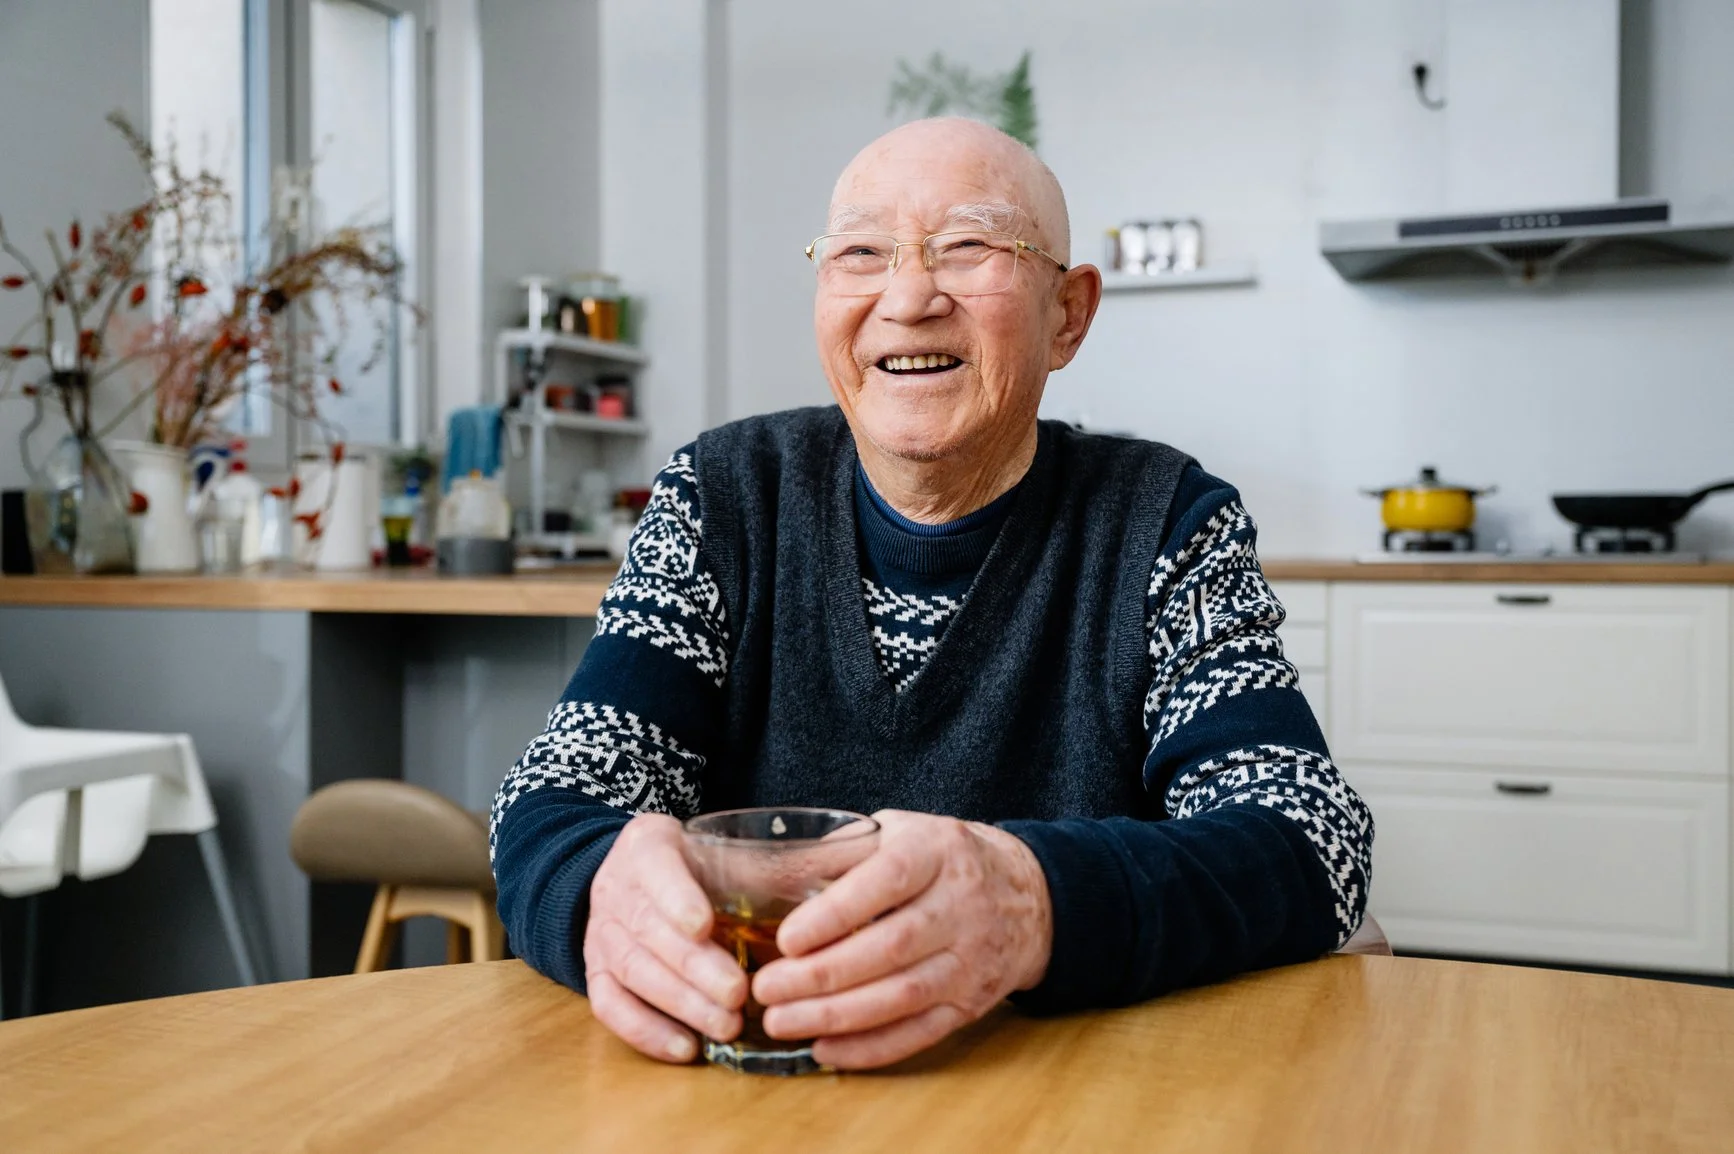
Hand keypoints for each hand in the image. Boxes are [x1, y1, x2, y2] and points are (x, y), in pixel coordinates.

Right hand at [583, 813, 746, 1062]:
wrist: (631, 875)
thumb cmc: (693, 861)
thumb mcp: (720, 843)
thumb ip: (770, 859)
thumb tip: (849, 866)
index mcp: (647, 846)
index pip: (656, 868)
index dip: (677, 898)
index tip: (705, 925)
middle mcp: (616, 888)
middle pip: (647, 931)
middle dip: (693, 967)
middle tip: (738, 994)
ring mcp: (600, 934)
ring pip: (630, 971)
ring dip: (679, 1003)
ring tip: (725, 1027)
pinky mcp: (596, 973)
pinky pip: (609, 1007)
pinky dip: (645, 1031)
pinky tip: (685, 1048)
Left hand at [751, 810, 1052, 1069]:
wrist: (1027, 895)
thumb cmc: (940, 859)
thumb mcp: (896, 833)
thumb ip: (835, 852)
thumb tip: (762, 876)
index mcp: (936, 852)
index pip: (888, 881)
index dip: (837, 912)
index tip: (787, 938)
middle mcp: (960, 905)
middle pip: (890, 947)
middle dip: (823, 974)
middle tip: (767, 988)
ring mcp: (970, 959)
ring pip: (902, 996)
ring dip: (837, 1016)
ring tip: (781, 1021)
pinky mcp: (972, 1003)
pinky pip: (920, 1033)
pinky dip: (871, 1048)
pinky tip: (825, 1049)